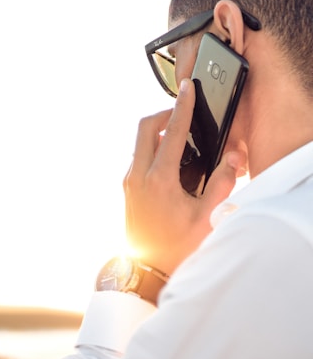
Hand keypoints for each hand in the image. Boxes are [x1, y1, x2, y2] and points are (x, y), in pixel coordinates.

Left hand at [123, 78, 246, 275]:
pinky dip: (151, 147)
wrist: (146, 269)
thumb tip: (231, 157)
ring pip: (139, 142)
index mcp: (158, 180)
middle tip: (181, 115)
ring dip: (156, 131)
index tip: (187, 89)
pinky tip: (169, 160)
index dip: (182, 107)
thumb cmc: (175, 246)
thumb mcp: (206, 217)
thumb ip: (222, 183)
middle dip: (163, 114)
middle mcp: (138, 176)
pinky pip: (138, 156)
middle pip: (144, 128)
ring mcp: (129, 181)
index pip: (171, 132)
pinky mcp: (127, 188)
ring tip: (179, 138)